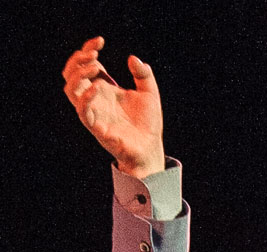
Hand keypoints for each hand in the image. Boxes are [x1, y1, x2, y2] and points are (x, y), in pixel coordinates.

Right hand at [62, 36, 164, 177]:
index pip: (86, 65)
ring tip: (95, 66)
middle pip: (71, 75)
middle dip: (78, 60)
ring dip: (78, 75)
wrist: (151, 149)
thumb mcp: (150, 94)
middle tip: (94, 53)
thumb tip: (133, 58)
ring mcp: (95, 113)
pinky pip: (83, 112)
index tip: (100, 41)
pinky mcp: (97, 128)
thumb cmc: (147, 124)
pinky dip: (86, 98)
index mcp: (104, 89)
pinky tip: (98, 87)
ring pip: (70, 91)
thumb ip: (143, 75)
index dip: (87, 50)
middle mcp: (95, 99)